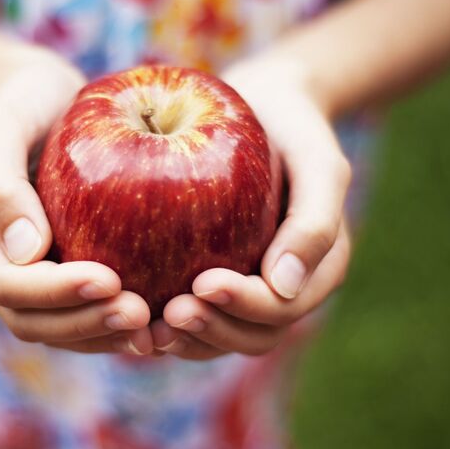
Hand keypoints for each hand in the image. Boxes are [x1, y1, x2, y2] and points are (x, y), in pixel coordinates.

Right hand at [0, 54, 153, 355]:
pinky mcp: (67, 263)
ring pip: (60, 326)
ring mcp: (33, 268)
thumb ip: (1, 184)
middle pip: (33, 320)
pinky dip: (115, 319)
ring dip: (103, 334)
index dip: (55, 293)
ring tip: (153, 328)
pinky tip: (158, 315)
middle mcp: (0, 262)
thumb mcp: (1, 125)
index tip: (109, 282)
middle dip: (84, 324)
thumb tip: (28, 252)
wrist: (40, 98)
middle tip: (140, 316)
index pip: (8, 285)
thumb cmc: (20, 101)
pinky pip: (86, 306)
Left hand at [152, 57, 351, 359]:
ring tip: (149, 324)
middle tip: (170, 313)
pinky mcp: (212, 279)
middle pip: (252, 336)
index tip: (203, 283)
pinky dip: (167, 322)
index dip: (245, 306)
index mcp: (317, 271)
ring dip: (187, 339)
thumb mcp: (316, 163)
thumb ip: (313, 222)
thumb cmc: (293, 130)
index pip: (282, 308)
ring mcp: (248, 287)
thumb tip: (282, 286)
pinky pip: (193, 313)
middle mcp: (283, 289)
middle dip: (213, 331)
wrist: (265, 110)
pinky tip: (132, 309)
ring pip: (220, 337)